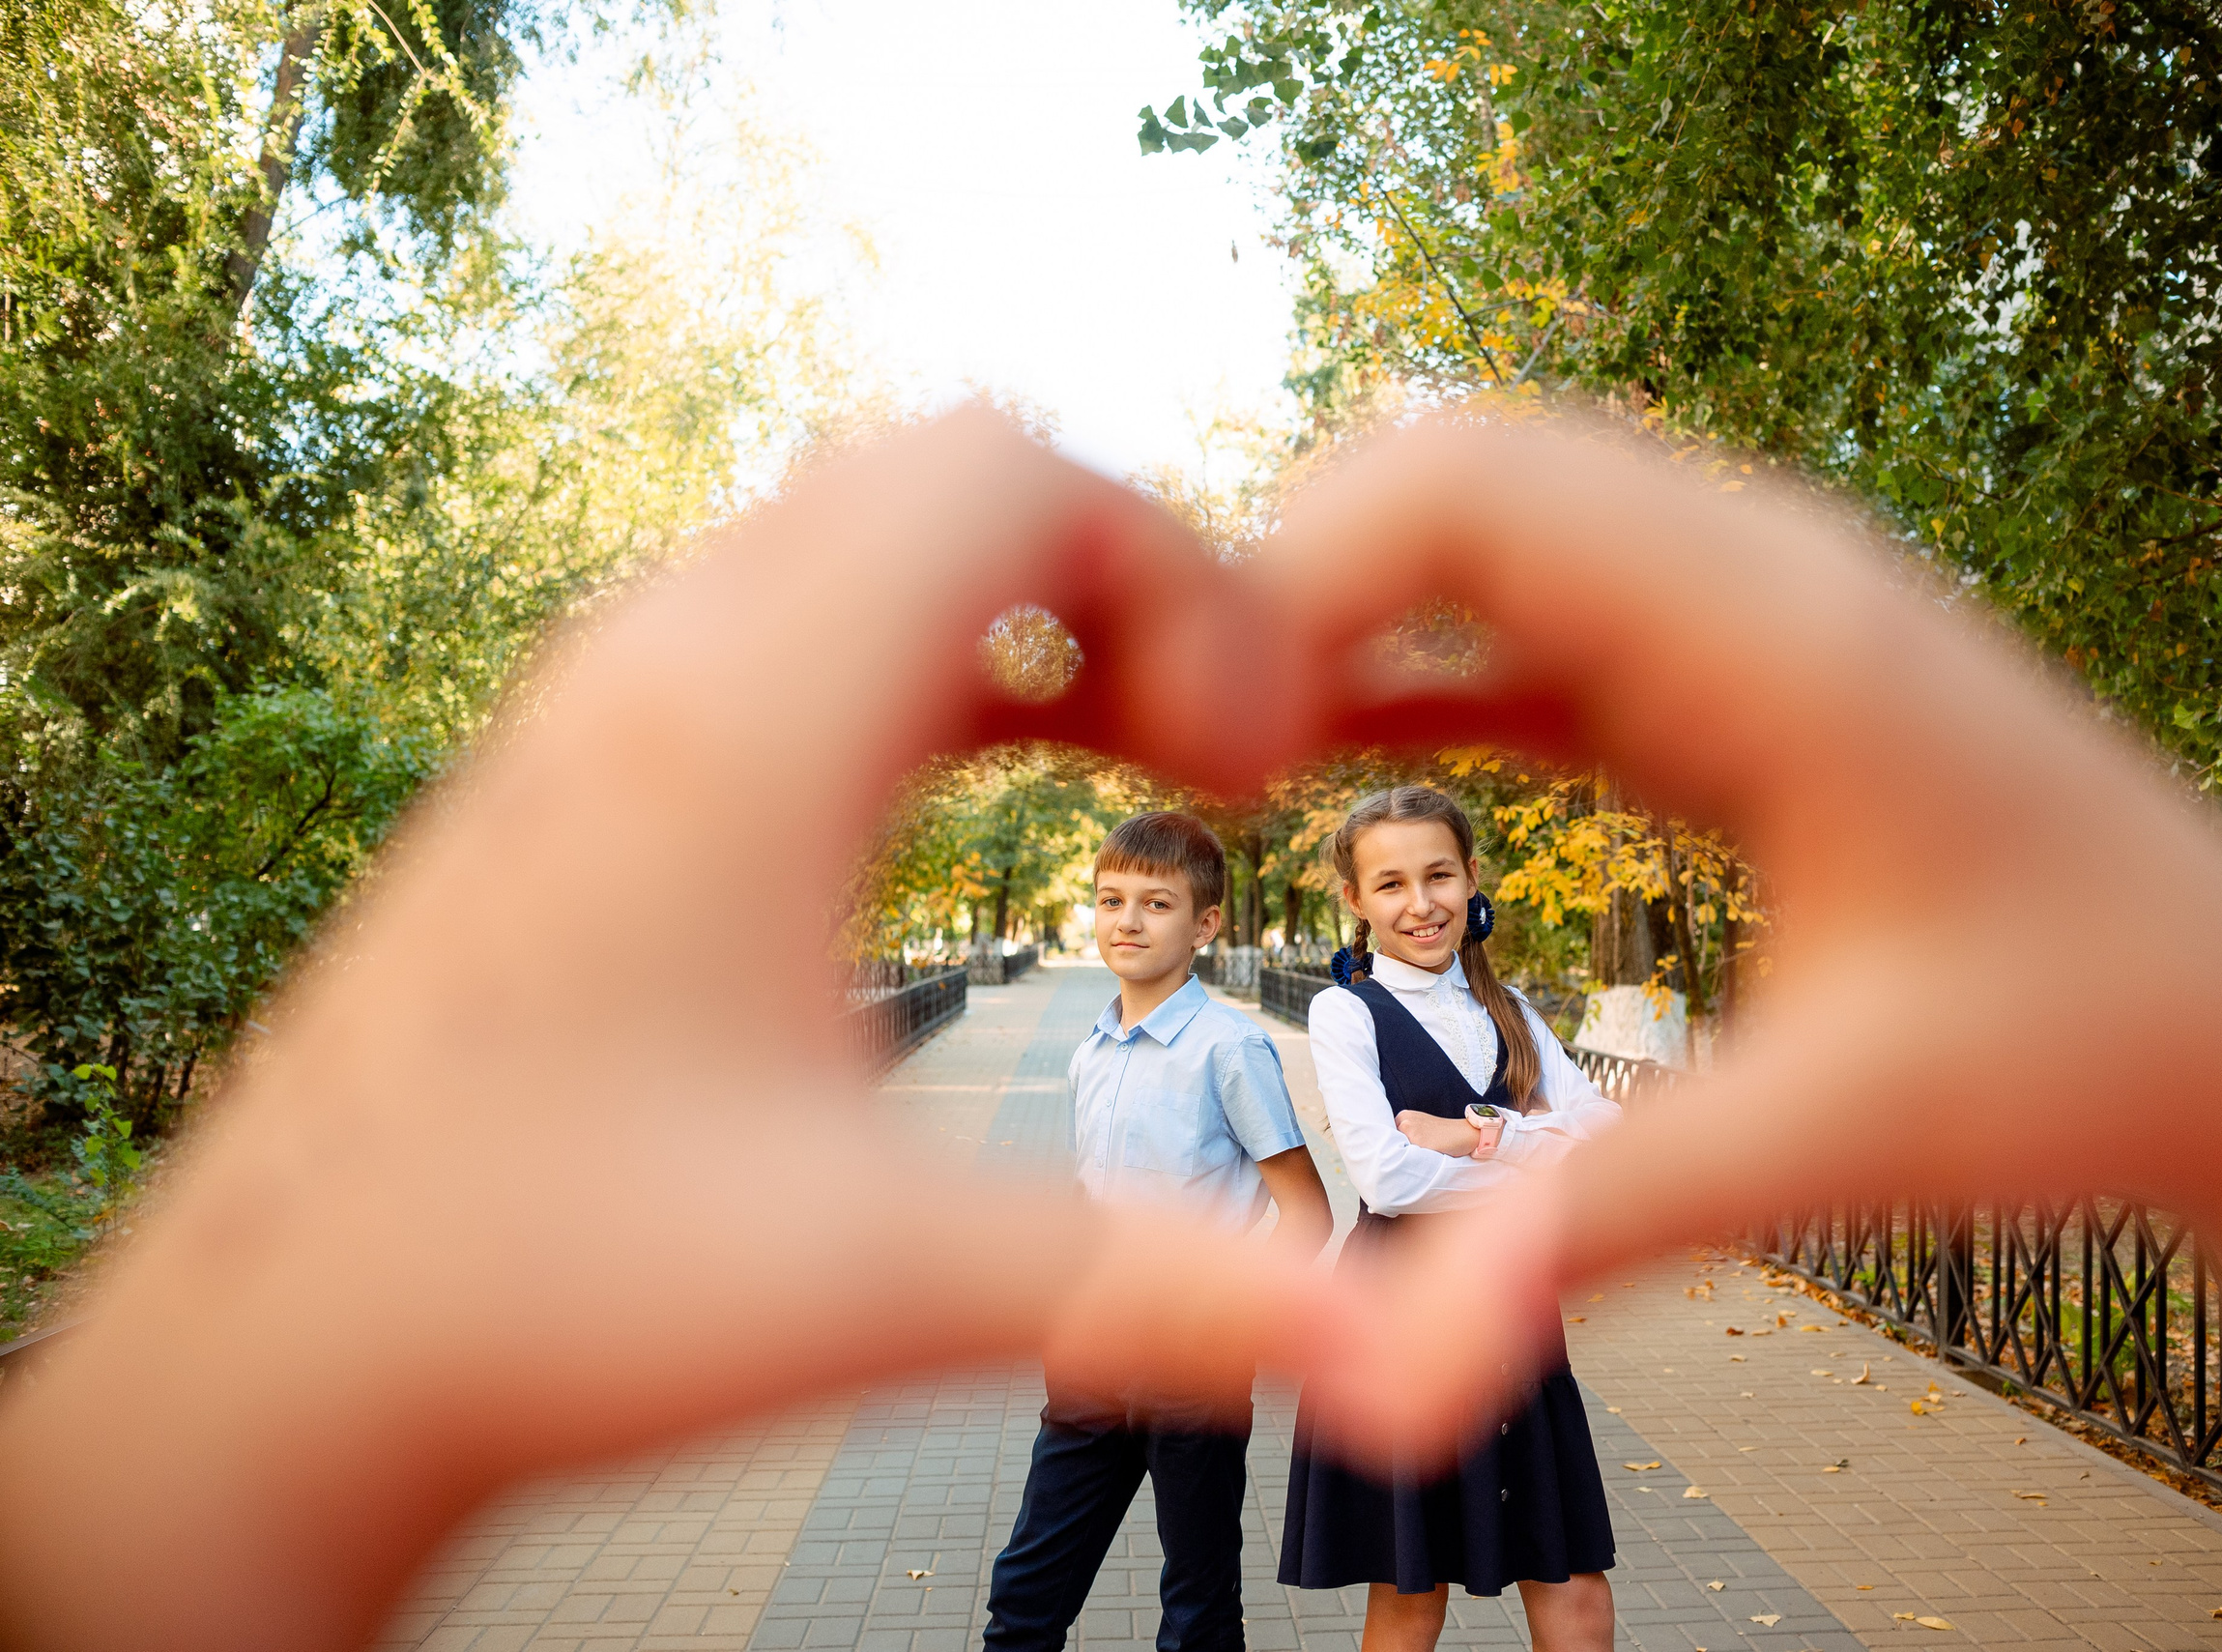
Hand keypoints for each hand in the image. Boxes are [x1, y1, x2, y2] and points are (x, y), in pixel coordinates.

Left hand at [0, 412, 1343, 1651]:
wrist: (281, 1351)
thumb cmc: (546, 1295)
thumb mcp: (886, 1284)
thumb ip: (1164, 1291)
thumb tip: (1417, 1362)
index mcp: (742, 726)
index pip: (1000, 465)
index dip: (1179, 567)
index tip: (1247, 760)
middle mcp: (659, 664)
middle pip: (943, 469)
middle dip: (1124, 573)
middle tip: (1217, 753)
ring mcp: (604, 702)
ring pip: (858, 531)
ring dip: (1025, 606)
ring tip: (1142, 754)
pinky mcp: (581, 763)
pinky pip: (788, 613)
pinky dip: (928, 651)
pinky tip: (989, 777)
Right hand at [1255, 418, 2221, 1632]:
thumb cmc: (2087, 1065)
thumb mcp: (1833, 1143)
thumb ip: (1596, 1223)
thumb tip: (1392, 1372)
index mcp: (1777, 637)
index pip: (1466, 485)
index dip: (1283, 574)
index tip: (1193, 745)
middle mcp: (1760, 571)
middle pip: (1455, 466)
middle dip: (1284, 576)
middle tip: (1167, 751)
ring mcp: (1752, 604)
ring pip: (1490, 519)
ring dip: (1344, 606)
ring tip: (1213, 747)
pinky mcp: (1740, 665)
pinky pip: (1538, 609)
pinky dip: (1418, 656)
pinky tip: (1327, 752)